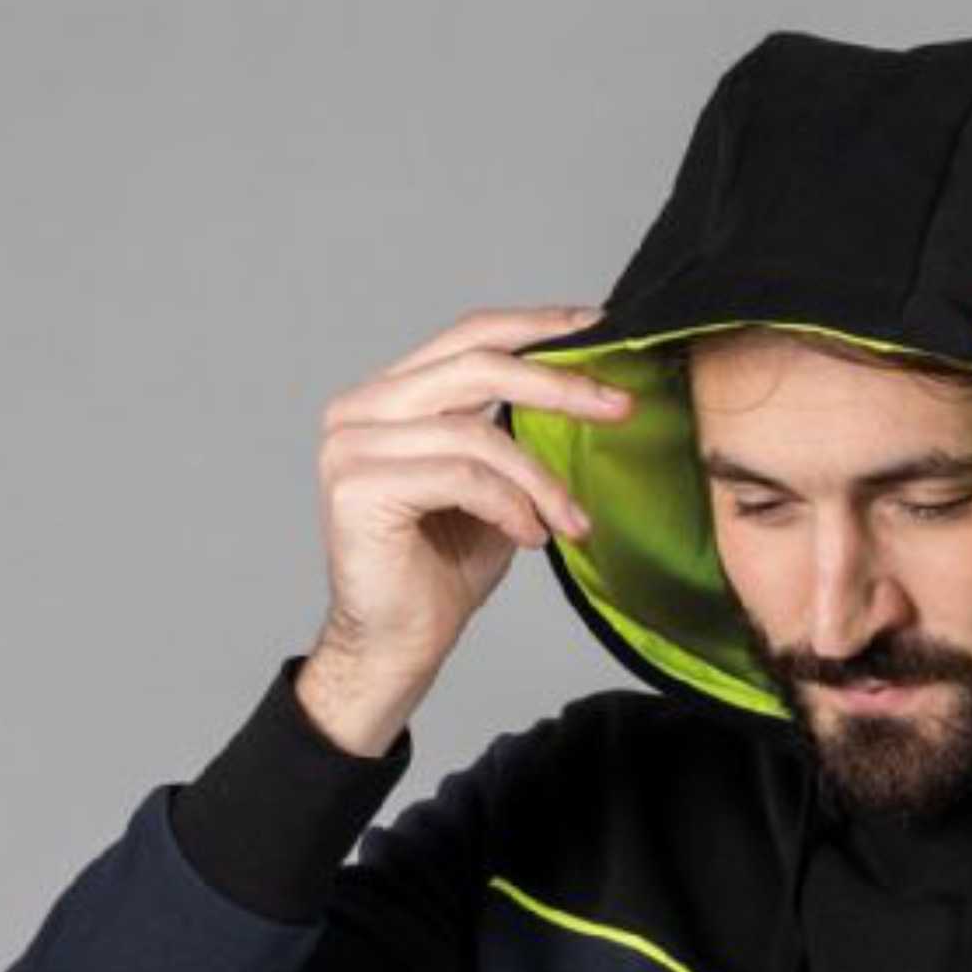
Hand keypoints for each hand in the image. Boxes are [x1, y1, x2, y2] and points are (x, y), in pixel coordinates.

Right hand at [302, 303, 632, 750]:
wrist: (398, 645)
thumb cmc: (442, 572)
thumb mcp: (493, 489)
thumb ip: (512, 436)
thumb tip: (584, 393)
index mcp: (389, 397)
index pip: (467, 336)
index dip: (535, 326)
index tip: (598, 326)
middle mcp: (361, 409)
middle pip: (475, 366)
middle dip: (559, 385)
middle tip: (620, 408)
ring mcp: (351, 444)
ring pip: (476, 434)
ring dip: (541, 480)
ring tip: (572, 522)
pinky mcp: (358, 486)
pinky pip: (461, 477)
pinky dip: (510, 506)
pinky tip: (531, 538)